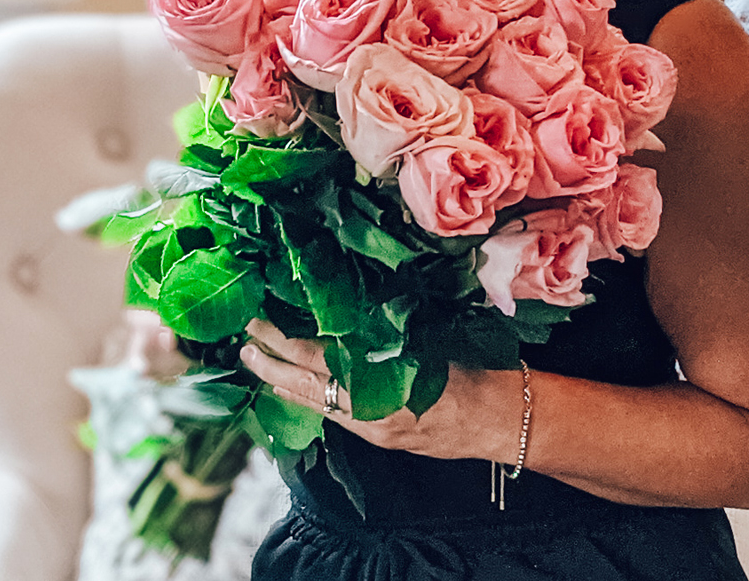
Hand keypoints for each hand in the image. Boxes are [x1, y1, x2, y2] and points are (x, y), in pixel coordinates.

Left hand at [238, 319, 515, 461]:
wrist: (504, 421)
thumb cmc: (477, 371)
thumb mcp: (430, 340)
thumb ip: (387, 333)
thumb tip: (347, 310)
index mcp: (383, 380)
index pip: (319, 361)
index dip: (284, 343)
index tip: (259, 323)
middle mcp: (371, 411)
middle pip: (306, 388)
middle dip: (270, 366)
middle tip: (244, 341)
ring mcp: (373, 429)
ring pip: (316, 405)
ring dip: (284, 383)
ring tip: (257, 362)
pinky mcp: (379, 437)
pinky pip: (334, 416)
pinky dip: (310, 398)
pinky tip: (296, 385)